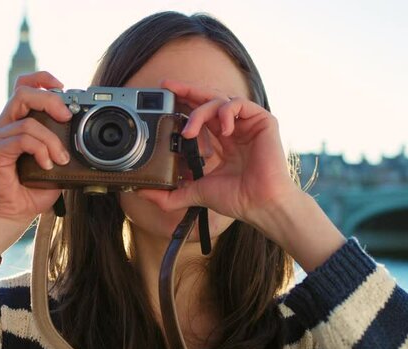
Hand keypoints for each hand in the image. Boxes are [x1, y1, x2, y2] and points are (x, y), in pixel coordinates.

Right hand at [0, 71, 72, 252]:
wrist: (13, 214)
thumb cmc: (33, 190)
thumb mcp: (57, 163)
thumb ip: (65, 146)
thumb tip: (87, 137)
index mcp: (19, 121)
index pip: (25, 86)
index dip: (43, 79)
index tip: (64, 87)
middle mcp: (6, 124)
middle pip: (23, 92)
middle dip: (50, 100)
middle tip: (66, 116)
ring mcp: (0, 137)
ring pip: (28, 120)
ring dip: (51, 139)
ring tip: (60, 159)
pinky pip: (22, 139)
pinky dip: (40, 150)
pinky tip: (47, 164)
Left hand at [137, 79, 300, 224]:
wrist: (260, 204)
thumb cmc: (237, 199)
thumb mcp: (196, 193)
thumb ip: (171, 194)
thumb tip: (145, 193)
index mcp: (223, 141)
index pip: (201, 114)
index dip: (184, 103)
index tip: (165, 97)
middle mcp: (235, 128)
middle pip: (208, 99)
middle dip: (186, 90)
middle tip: (167, 86)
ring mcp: (248, 124)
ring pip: (219, 100)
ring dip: (200, 112)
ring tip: (189, 133)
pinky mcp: (262, 120)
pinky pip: (239, 103)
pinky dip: (226, 112)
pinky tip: (223, 130)